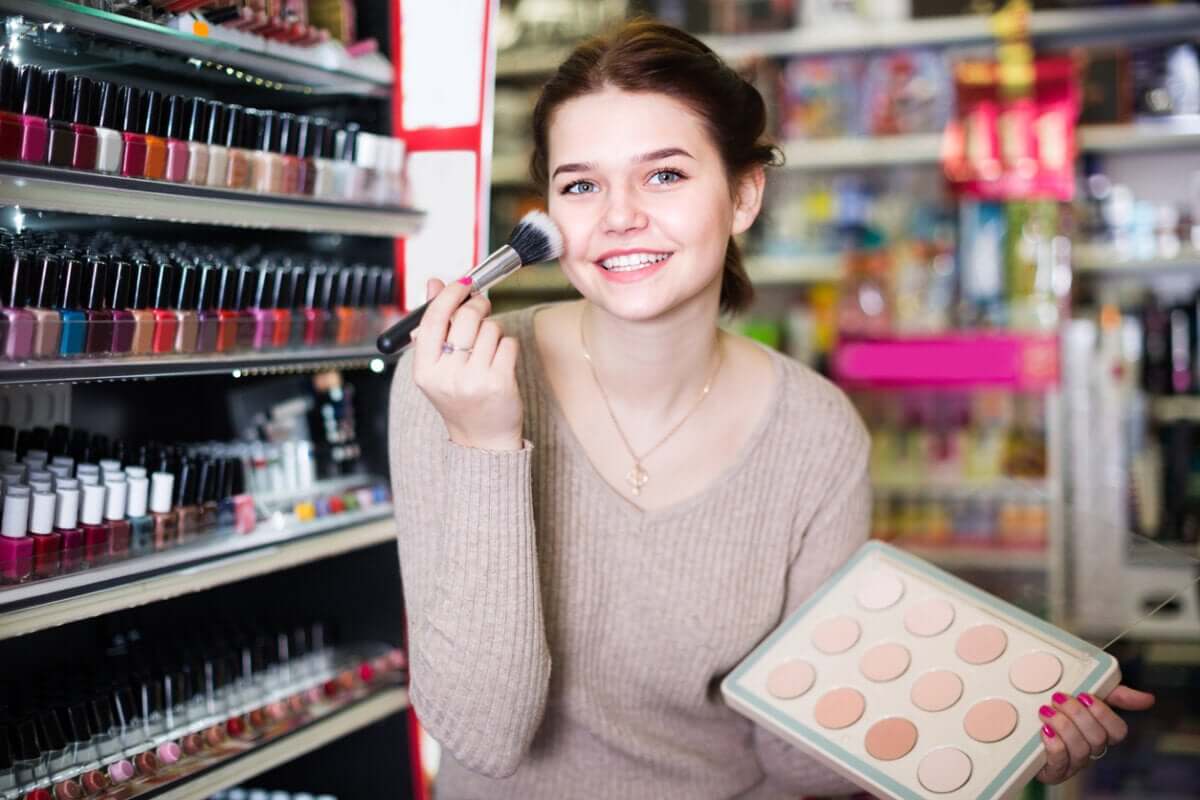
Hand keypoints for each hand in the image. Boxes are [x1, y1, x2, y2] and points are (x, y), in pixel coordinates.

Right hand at [411, 277, 523, 450]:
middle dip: (477, 306)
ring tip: (488, 349)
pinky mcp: (500, 383)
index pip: (433, 319)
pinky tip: (501, 360)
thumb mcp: (437, 366)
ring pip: (490, 328)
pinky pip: (508, 343)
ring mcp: (473, 381)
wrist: (481, 439)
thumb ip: (434, 324)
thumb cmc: (459, 397)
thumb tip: (435, 283)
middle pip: (465, 317)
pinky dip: (508, 345)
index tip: (462, 283)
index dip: (449, 294)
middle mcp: (446, 376)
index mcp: (424, 370)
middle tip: (482, 306)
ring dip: (494, 331)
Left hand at [1037, 685, 1154, 783]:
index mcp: (1101, 733)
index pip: (1118, 730)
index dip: (1103, 713)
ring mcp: (1073, 763)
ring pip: (1080, 750)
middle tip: (1058, 698)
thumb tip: (1148, 698)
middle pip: (1097, 738)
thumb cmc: (1059, 712)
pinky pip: (1059, 762)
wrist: (1024, 728)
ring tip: (1046, 711)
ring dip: (1063, 726)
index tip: (1085, 695)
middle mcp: (1090, 750)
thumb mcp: (1084, 696)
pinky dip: (1053, 744)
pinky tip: (1044, 731)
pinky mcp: (1053, 772)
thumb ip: (1114, 694)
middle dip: (1077, 715)